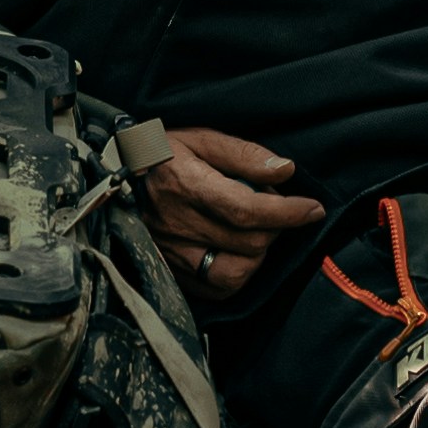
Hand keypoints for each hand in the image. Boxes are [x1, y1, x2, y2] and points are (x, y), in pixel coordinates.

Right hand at [144, 124, 326, 290]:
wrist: (115, 176)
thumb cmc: (163, 154)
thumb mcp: (201, 139)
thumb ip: (244, 154)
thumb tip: (285, 171)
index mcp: (186, 185)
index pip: (246, 209)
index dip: (287, 213)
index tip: (313, 209)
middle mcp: (176, 224)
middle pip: (248, 243)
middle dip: (276, 228)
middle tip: (274, 208)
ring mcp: (171, 253)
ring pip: (234, 273)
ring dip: (258, 255)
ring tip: (256, 232)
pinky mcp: (170, 272)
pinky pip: (216, 289)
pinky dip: (238, 274)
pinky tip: (239, 252)